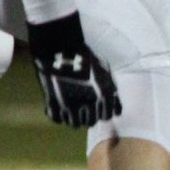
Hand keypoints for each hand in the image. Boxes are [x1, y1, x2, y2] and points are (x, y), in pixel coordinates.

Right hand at [27, 12, 121, 126]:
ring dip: (73, 117)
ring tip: (70, 107)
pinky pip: (57, 119)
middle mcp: (89, 103)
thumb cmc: (85, 55)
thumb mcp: (105, 71)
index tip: (97, 107)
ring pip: (74, 123)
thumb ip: (111, 90)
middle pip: (90, 121)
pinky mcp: (53, 104)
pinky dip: (58, 115)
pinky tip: (58, 105)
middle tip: (82, 107)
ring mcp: (70, 105)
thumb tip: (116, 109)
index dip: (101, 112)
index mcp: (104, 94)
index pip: (106, 116)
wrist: (60, 46)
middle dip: (88, 115)